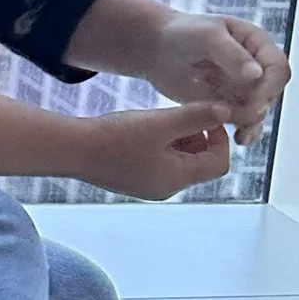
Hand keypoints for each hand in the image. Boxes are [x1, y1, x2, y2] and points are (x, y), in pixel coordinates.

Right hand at [74, 104, 233, 202]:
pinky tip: (145, 127)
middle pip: (200, 163)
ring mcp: (148, 185)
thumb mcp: (160, 123)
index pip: (219, 163)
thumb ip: (195, 116)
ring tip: (163, 118)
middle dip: (200, 136)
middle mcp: (166, 187)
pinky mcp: (133, 178)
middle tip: (184, 112)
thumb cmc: (116, 137)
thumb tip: (226, 112)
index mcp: (178, 178)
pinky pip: (160, 162)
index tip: (208, 114)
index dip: (221, 137)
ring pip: (180, 161)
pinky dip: (162, 145)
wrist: (72, 149)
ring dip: (180, 139)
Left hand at [141, 11, 289, 144]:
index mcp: (258, 44)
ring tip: (231, 128)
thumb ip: (232, 55)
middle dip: (256, 106)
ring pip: (259, 110)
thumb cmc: (182, 33)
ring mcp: (244, 87)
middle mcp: (256, 66)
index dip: (270, 87)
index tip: (253, 101)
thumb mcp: (207, 36)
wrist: (157, 48)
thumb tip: (258, 75)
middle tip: (231, 112)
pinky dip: (245, 131)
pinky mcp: (230, 104)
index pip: (279, 69)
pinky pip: (245, 122)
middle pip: (271, 93)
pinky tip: (238, 138)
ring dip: (249, 122)